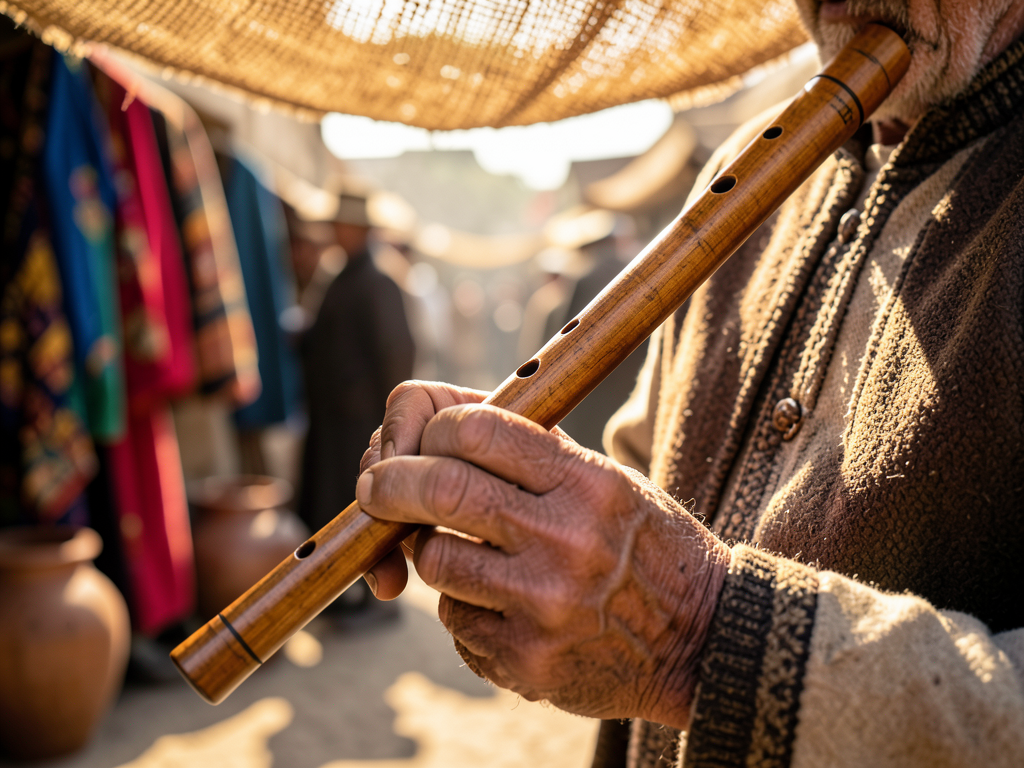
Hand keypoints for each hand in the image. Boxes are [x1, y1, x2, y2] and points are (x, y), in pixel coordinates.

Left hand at [356, 383, 730, 728]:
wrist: (703, 641)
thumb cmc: (647, 547)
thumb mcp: (611, 482)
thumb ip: (535, 455)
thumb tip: (441, 426)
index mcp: (586, 482)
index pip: (477, 429)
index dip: (433, 430)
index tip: (420, 443)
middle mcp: (564, 538)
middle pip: (438, 488)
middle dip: (389, 482)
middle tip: (375, 487)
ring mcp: (542, 604)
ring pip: (435, 559)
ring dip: (431, 551)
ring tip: (465, 552)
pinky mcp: (526, 659)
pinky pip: (455, 619)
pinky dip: (463, 606)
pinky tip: (501, 604)